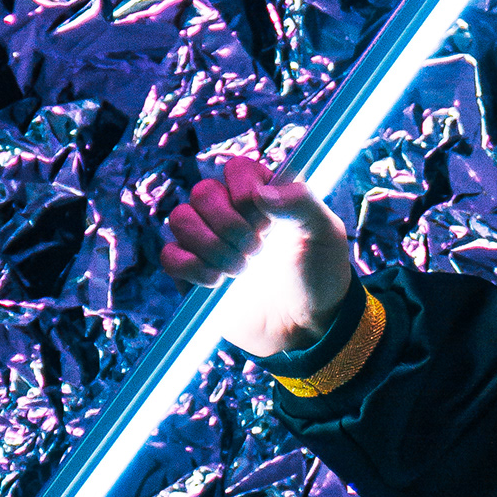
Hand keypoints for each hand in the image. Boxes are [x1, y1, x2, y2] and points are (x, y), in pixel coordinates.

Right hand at [159, 153, 354, 356]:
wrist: (306, 328)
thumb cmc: (319, 277)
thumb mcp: (327, 236)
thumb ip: (303, 204)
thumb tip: (262, 194)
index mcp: (262, 194)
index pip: (237, 168)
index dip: (246, 192)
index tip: (268, 222)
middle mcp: (231, 212)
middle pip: (203, 193)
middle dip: (229, 225)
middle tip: (257, 250)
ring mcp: (208, 241)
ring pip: (181, 219)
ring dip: (211, 246)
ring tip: (240, 270)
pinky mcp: (192, 272)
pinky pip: (170, 256)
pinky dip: (191, 267)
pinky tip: (217, 282)